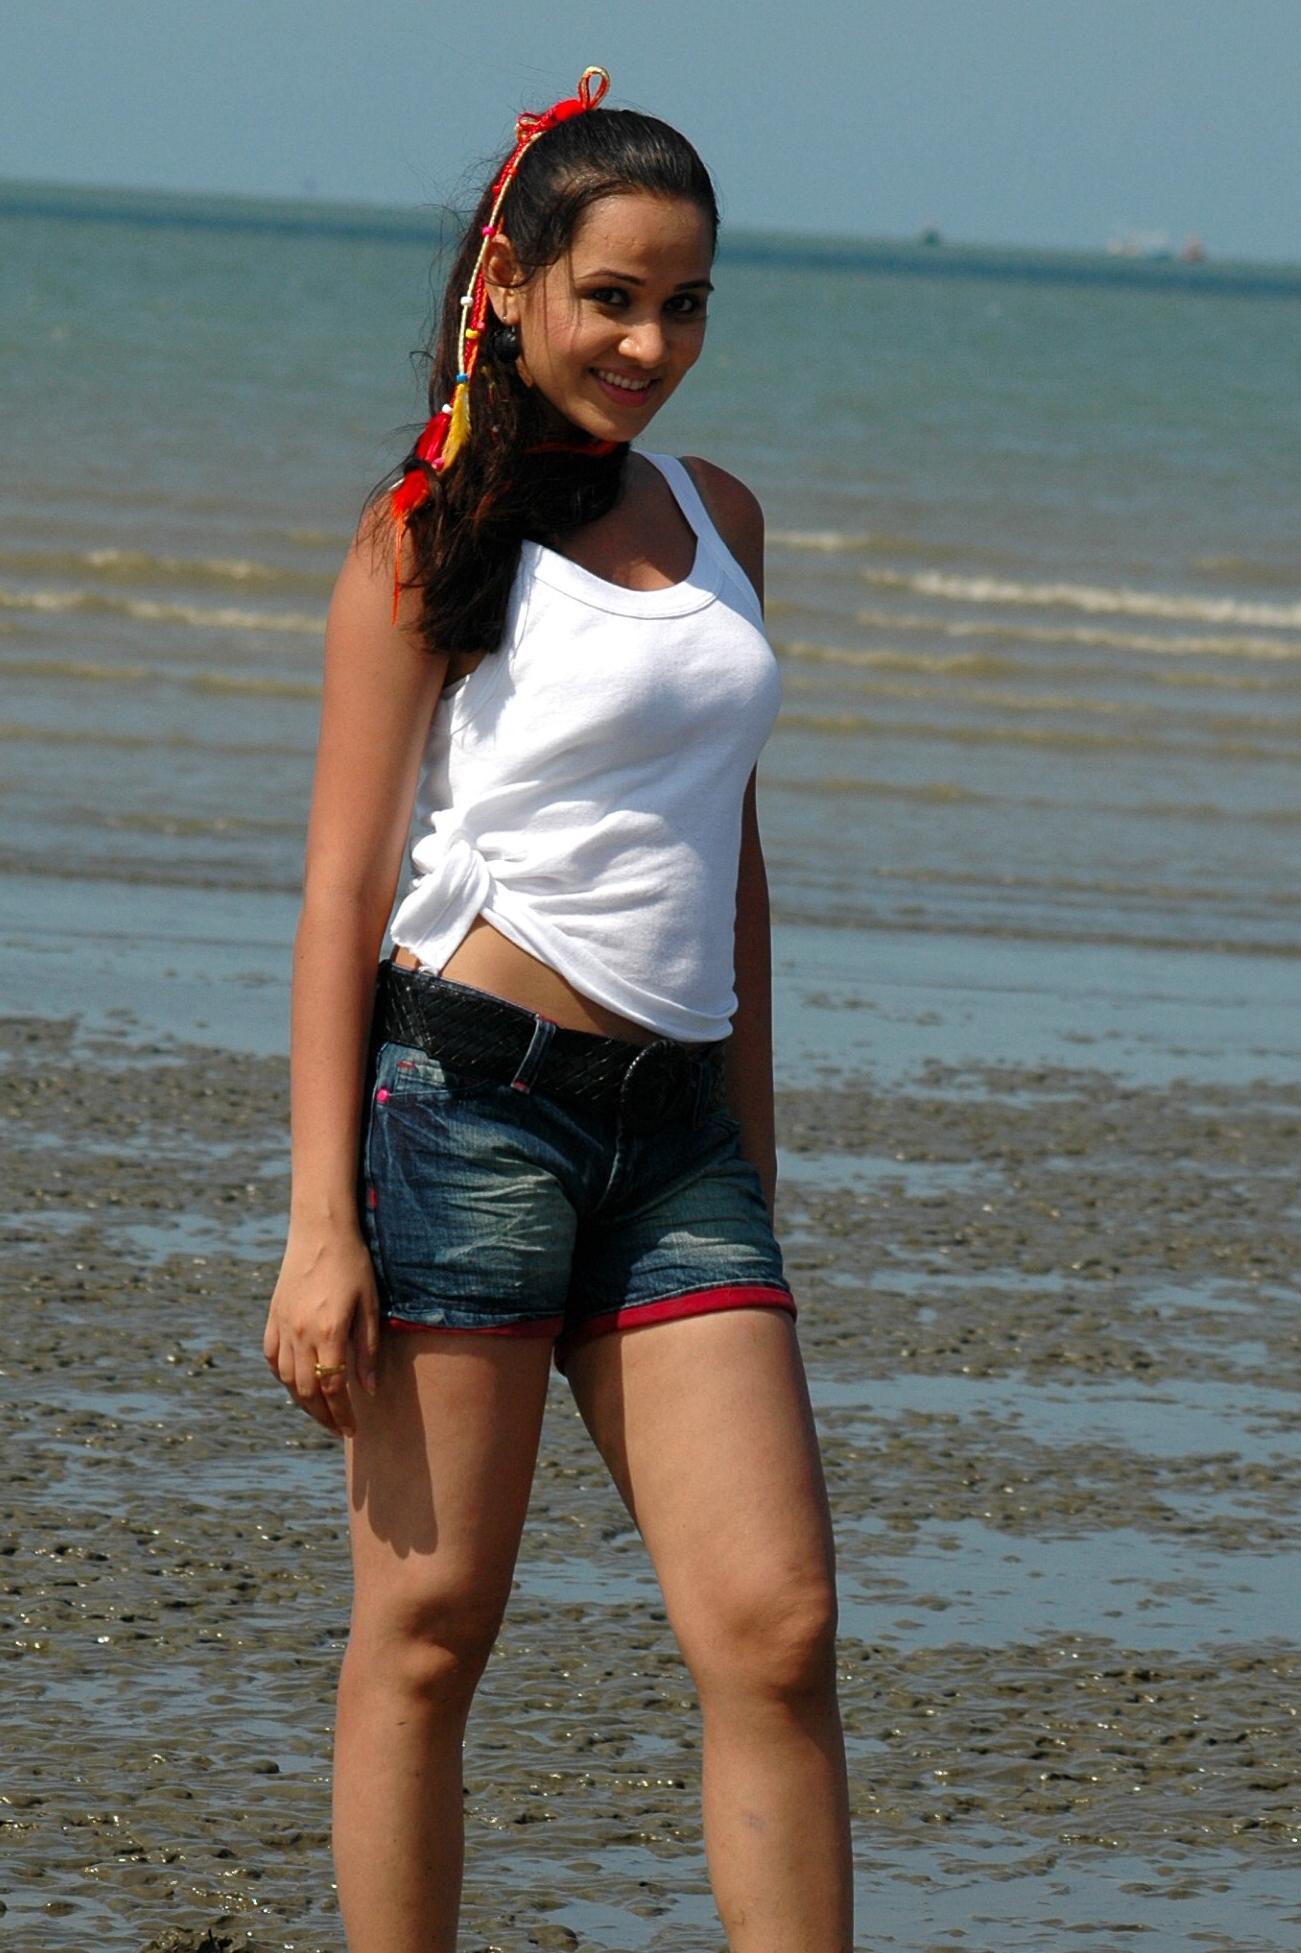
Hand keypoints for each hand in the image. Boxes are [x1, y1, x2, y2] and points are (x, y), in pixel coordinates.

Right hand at [263, 1222, 380, 1438]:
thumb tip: (367, 1390)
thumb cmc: (353, 1265)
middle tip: (337, 1429)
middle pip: (306, 1391)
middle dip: (323, 1416)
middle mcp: (300, 1334)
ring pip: (287, 1379)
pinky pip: (272, 1358)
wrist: (320, 1231)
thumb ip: (367, 1350)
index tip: (352, 1430)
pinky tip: (296, 1383)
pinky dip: (283, 1376)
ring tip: (321, 1411)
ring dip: (303, 1401)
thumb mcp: (370, 1306)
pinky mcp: (272, 1316)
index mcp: (328, 1333)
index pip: (333, 1388)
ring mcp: (282, 1326)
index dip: (342, 1414)